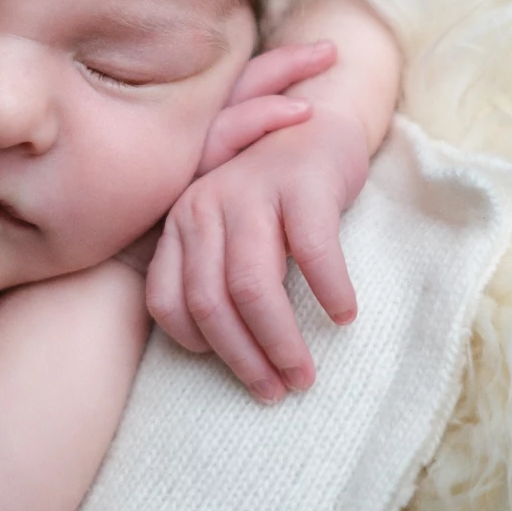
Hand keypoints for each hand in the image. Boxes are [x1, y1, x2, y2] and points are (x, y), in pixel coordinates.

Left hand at [145, 44, 370, 402]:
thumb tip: (223, 351)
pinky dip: (329, 293)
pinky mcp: (300, 182)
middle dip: (244, 358)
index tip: (236, 371)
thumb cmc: (274, 193)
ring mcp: (250, 190)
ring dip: (281, 341)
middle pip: (211, 303)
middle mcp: (204, 204)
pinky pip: (312, 253)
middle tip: (277, 390)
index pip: (167, 301)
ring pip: (253, 287)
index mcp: (181, 222)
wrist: (319, 120)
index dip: (199, 347)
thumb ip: (212, 274)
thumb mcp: (229, 229)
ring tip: (304, 373)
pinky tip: (344, 315)